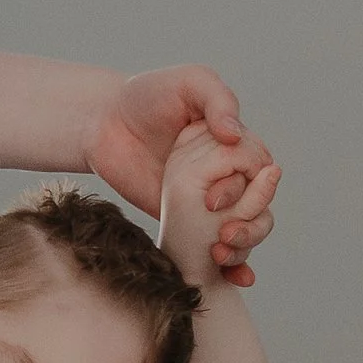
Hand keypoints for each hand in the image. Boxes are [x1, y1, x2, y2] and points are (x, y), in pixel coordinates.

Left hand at [87, 69, 277, 284]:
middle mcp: (228, 174)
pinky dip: (230, 267)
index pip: (260, 171)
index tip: (215, 199)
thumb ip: (217, 101)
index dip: (248, 188)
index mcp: (236, 143)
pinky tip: (235, 280)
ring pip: (244, 230)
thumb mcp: (189, 82)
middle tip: (224, 235)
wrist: (102, 124)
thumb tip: (235, 134)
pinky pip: (213, 247)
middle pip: (258, 206)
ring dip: (243, 248)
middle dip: (249, 225)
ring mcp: (208, 202)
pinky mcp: (186, 223)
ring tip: (221, 256)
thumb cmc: (147, 96)